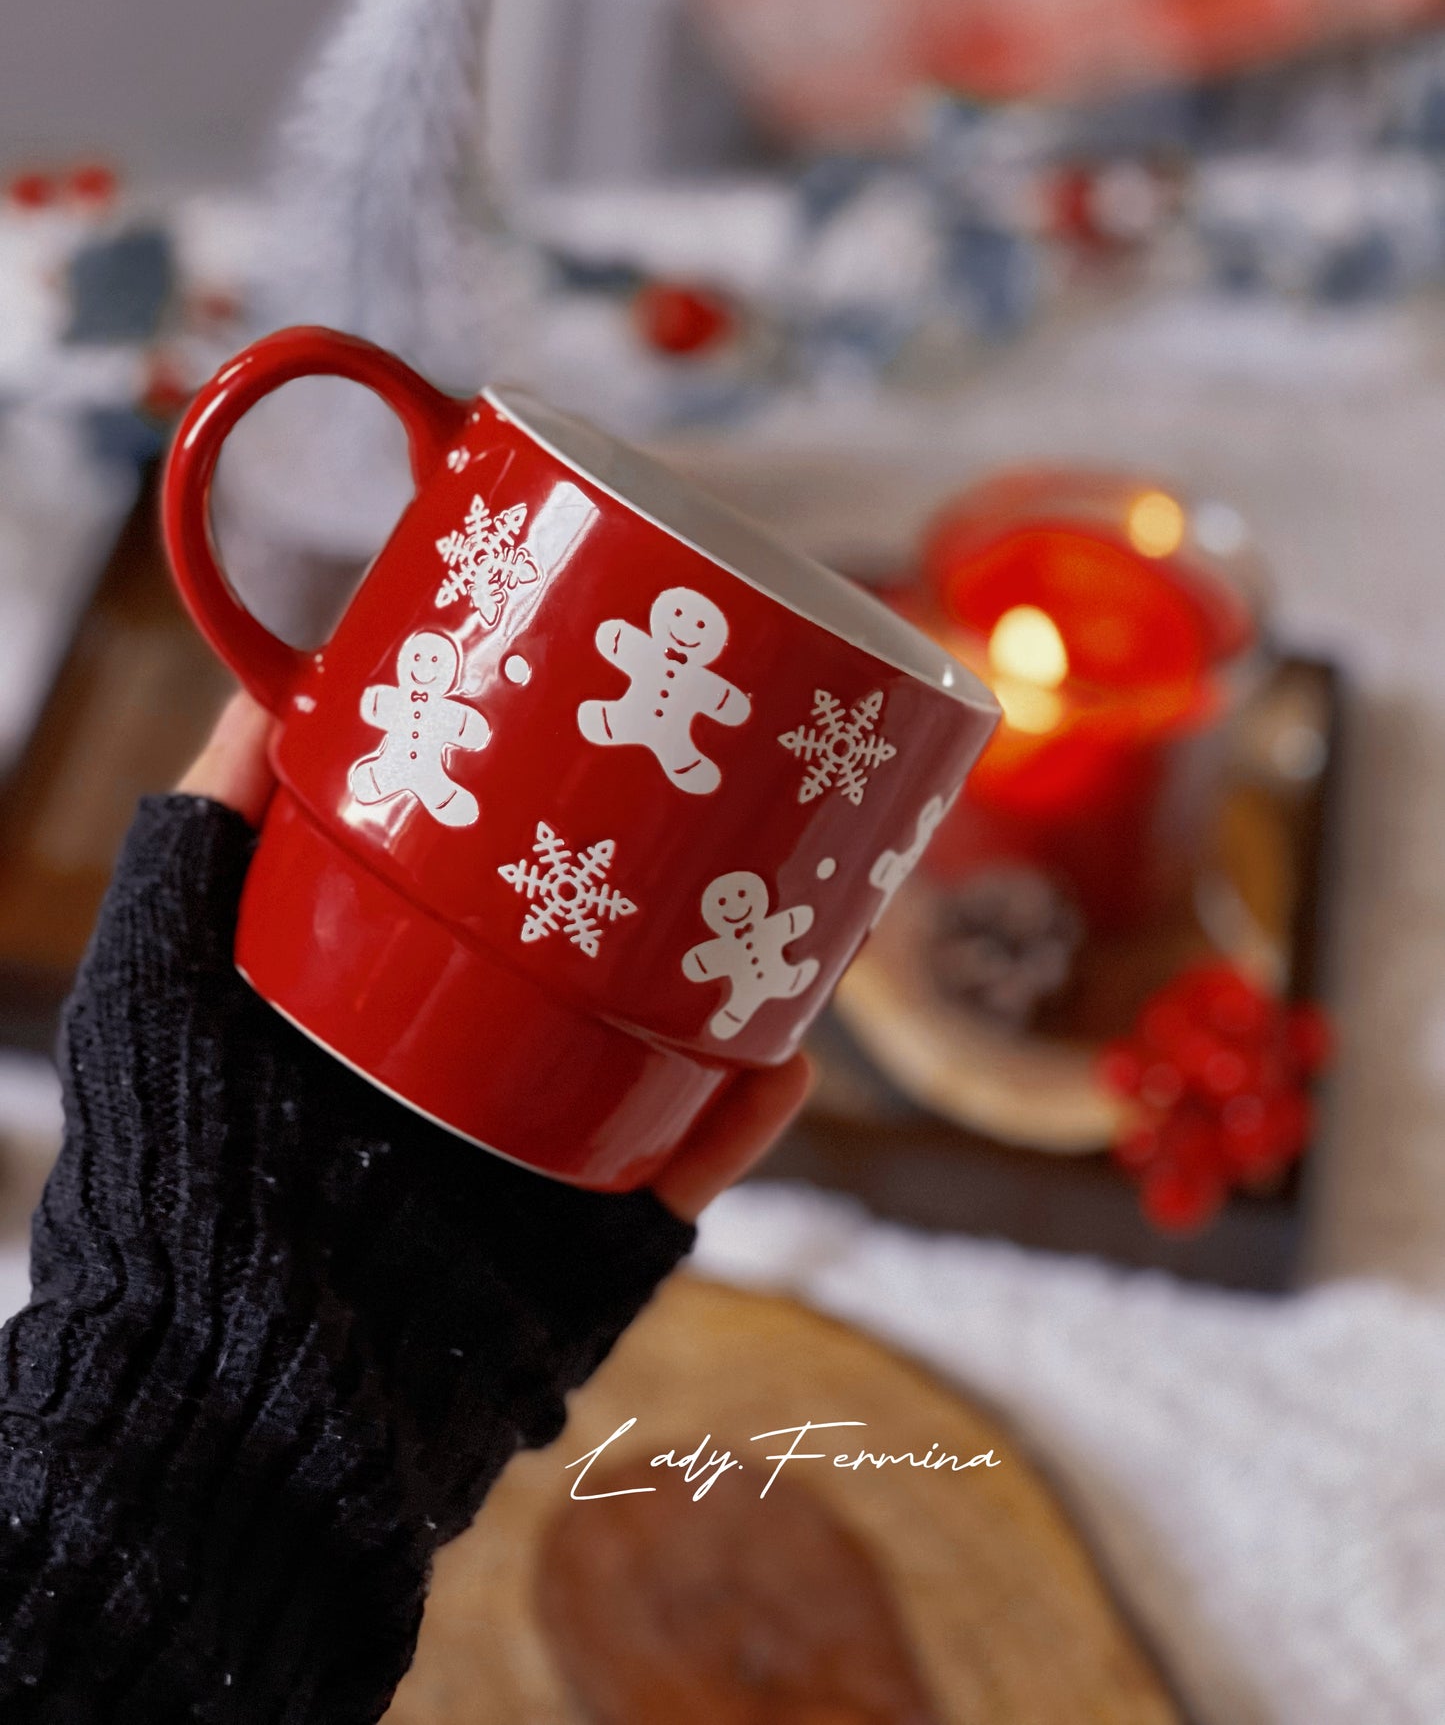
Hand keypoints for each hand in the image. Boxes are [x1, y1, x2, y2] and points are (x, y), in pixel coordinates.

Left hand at [178, 694, 812, 1219]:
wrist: (228, 1398)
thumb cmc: (171, 1186)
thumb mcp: (157, 990)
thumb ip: (193, 849)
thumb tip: (261, 698)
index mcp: (388, 1014)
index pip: (490, 894)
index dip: (556, 813)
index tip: (604, 730)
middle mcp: (476, 1080)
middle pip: (608, 960)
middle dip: (685, 888)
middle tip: (743, 799)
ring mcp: (543, 1164)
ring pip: (671, 1054)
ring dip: (749, 984)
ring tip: (808, 907)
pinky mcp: (595, 1249)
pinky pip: (688, 1171)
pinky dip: (746, 1116)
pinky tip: (785, 1051)